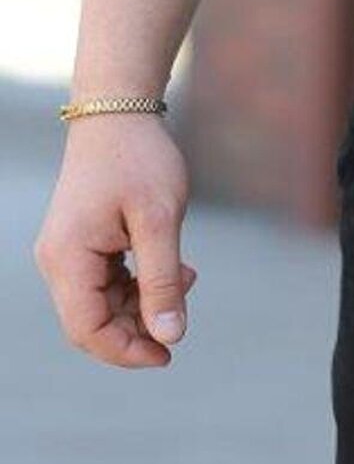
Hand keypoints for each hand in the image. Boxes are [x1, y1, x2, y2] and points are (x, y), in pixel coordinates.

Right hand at [33, 115, 198, 366]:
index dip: (127, 351)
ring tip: (187, 278)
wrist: (118, 109)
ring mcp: (67, 251)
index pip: (88, 331)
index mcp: (68, 259)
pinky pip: (105, 281)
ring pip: (102, 303)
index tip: (169, 354)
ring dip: (143, 303)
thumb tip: (170, 336)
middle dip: (138, 328)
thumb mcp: (160, 219)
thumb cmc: (140, 159)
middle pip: (92, 322)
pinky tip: (174, 268)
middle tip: (182, 317)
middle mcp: (57, 261)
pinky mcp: (81, 242)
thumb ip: (162, 280)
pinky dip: (138, 283)